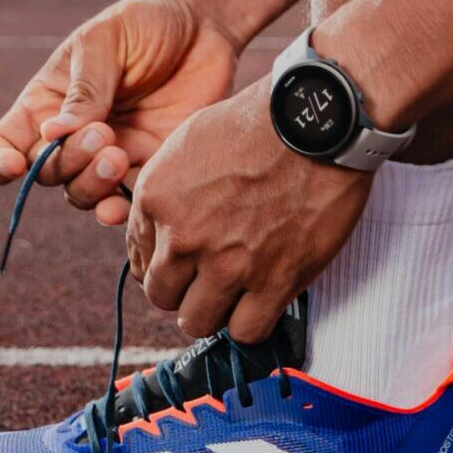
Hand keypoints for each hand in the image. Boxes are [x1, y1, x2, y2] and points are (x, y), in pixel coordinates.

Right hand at [0, 0, 239, 225]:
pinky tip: (123, 205)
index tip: (15, 167)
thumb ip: (84, 88)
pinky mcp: (147, 165)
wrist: (203, 25)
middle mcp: (72, 134)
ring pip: (81, 193)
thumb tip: (53, 134)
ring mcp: (109, 153)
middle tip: (102, 134)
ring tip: (119, 155)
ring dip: (92, 186)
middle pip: (46, 172)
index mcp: (48, 101)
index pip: (5, 142)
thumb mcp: (105, 41)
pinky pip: (124, 202)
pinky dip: (118, 211)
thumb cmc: (144, 22)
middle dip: (66, 161)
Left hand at [127, 79, 370, 341]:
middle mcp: (183, 236)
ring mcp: (227, 264)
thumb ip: (167, 189)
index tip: (182, 260)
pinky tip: (260, 298)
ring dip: (213, 309)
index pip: (138, 257)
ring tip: (233, 289)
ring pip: (197, 322)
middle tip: (206, 274)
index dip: (161, 260)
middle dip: (182, 288)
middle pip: (162, 296)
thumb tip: (162, 226)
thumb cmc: (259, 121)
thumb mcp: (190, 140)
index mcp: (156, 197)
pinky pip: (246, 331)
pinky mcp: (273, 281)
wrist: (315, 121)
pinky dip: (250, 321)